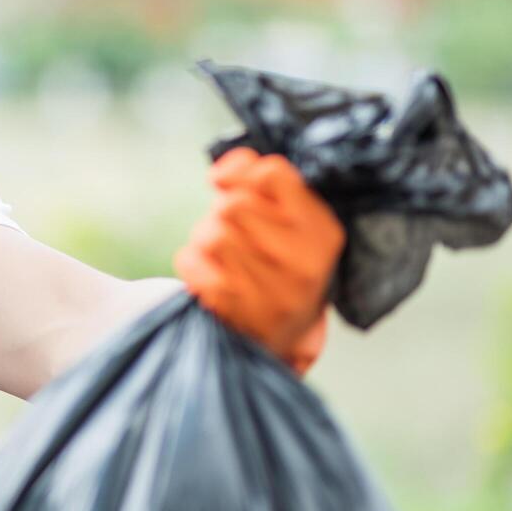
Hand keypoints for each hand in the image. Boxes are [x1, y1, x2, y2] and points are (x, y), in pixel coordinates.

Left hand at [172, 147, 344, 374]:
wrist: (280, 337)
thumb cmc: (280, 262)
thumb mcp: (289, 218)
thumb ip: (258, 178)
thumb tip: (220, 173)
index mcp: (322, 231)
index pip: (272, 173)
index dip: (243, 173)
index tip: (233, 186)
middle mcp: (304, 262)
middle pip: (232, 205)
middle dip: (222, 212)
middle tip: (235, 230)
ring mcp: (272, 292)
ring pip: (209, 234)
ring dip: (205, 238)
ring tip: (226, 255)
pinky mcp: (235, 311)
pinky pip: (189, 260)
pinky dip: (192, 263)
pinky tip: (214, 276)